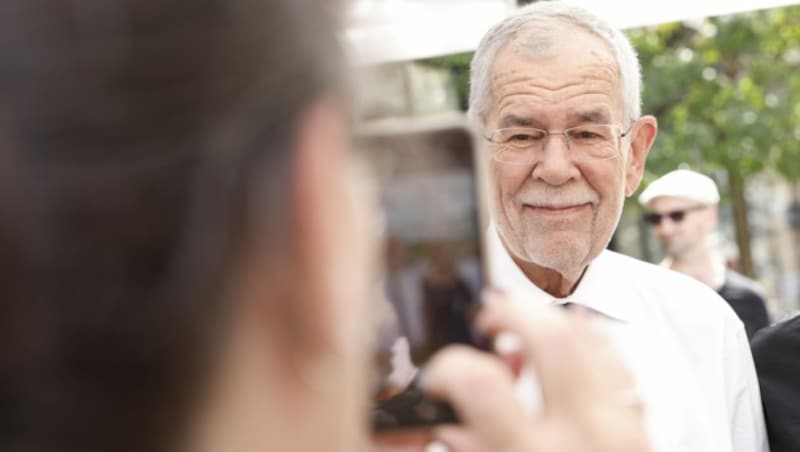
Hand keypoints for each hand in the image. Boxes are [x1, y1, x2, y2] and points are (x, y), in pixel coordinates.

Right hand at [420, 291, 649, 451]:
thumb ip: (474, 451)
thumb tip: (448, 424)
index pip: (479, 384)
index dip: (448, 367)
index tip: (439, 378)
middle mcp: (582, 435)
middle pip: (549, 337)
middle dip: (510, 313)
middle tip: (487, 322)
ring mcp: (620, 427)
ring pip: (590, 337)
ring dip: (550, 320)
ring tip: (522, 325)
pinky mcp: (640, 428)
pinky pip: (617, 361)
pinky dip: (589, 338)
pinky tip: (567, 339)